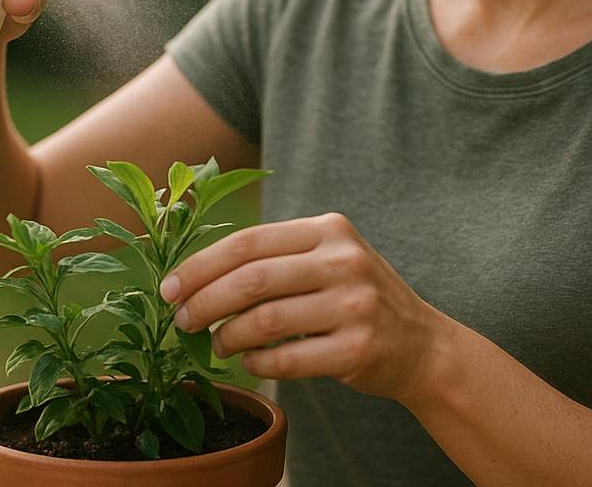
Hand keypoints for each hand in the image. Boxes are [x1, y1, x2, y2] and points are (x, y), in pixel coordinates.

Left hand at [160, 212, 446, 404]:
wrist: (422, 344)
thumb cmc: (355, 298)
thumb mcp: (328, 258)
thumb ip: (277, 257)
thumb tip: (196, 275)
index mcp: (329, 229)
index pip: (249, 241)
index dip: (201, 265)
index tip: (169, 287)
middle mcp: (344, 261)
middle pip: (252, 279)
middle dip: (204, 301)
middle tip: (181, 320)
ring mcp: (354, 305)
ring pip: (265, 320)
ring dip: (226, 336)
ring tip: (215, 344)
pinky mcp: (358, 349)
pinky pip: (287, 359)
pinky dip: (256, 362)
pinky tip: (248, 361)